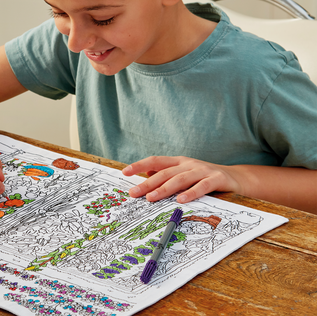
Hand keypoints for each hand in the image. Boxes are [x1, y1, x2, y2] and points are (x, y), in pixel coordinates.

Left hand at [122, 156, 241, 203]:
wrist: (237, 178)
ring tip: (151, 198)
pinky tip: (180, 200)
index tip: (125, 172)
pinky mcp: (216, 179)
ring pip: (180, 179)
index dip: (139, 165)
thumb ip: (167, 175)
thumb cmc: (205, 178)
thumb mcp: (184, 175)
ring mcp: (202, 170)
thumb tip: (146, 176)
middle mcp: (188, 164)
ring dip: (164, 189)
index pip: (155, 161)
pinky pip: (201, 187)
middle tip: (134, 193)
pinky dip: (190, 193)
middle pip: (164, 172)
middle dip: (147, 183)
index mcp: (178, 162)